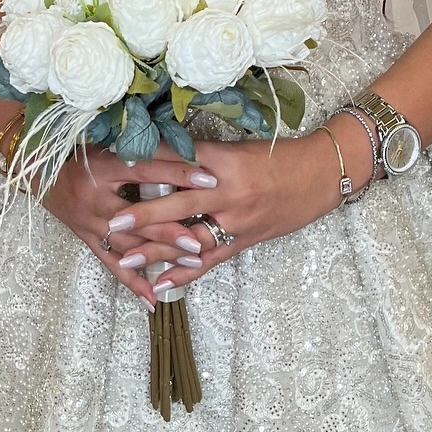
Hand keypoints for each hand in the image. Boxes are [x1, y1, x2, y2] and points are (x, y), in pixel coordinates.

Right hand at [38, 146, 218, 308]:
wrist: (37, 169)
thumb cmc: (78, 151)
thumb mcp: (106, 142)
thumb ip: (140, 148)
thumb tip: (184, 148)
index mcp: (103, 166)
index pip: (146, 170)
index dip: (178, 174)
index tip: (209, 179)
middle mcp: (96, 198)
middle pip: (138, 217)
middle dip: (170, 231)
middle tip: (200, 241)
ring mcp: (90, 223)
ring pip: (128, 244)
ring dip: (159, 256)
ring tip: (191, 264)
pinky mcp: (87, 239)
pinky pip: (111, 263)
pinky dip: (132, 282)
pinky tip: (152, 299)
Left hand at [96, 124, 366, 296]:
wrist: (320, 174)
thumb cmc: (279, 155)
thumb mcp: (239, 147)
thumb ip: (203, 153)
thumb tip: (162, 153)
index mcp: (224, 160)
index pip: (179, 161)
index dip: (147, 164)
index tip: (116, 165)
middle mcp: (229, 191)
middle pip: (179, 203)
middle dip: (143, 215)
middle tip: (111, 222)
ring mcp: (237, 219)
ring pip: (190, 238)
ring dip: (156, 251)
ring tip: (124, 259)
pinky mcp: (245, 239)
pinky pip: (211, 259)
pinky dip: (186, 273)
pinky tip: (162, 284)